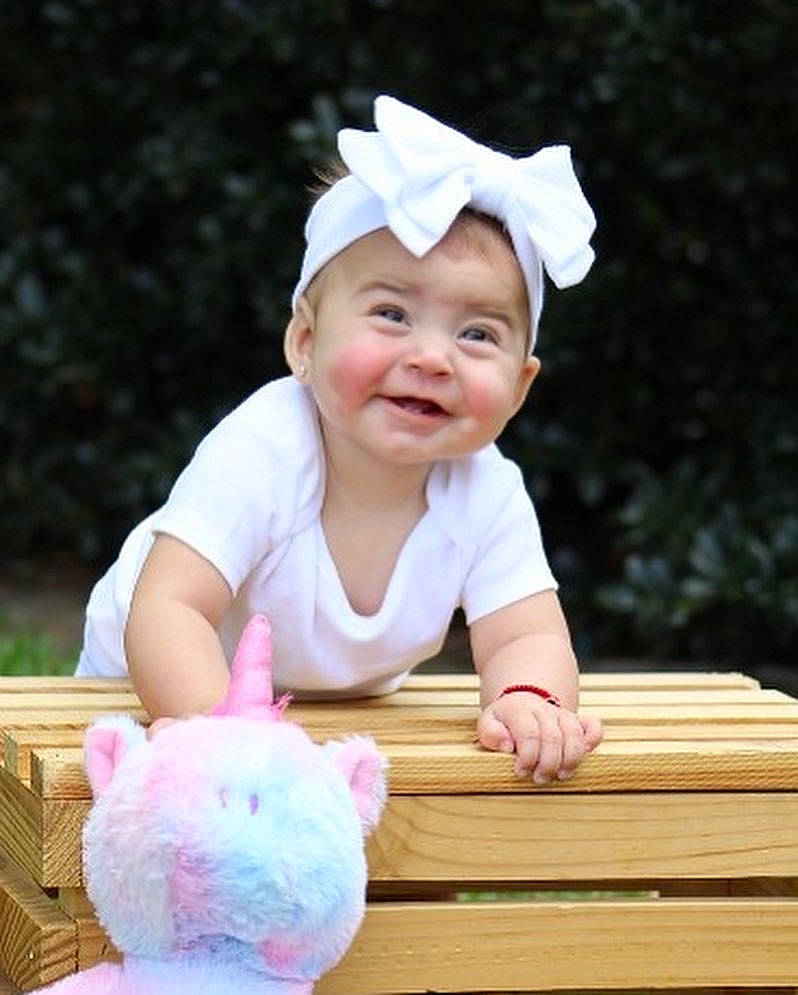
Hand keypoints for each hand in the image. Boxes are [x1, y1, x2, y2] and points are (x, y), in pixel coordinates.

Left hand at [477, 692, 602, 782]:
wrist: (521, 702)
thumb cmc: (504, 721)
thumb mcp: (488, 723)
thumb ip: (490, 732)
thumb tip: (507, 745)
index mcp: (520, 710)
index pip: (529, 733)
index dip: (527, 756)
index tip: (521, 772)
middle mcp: (544, 710)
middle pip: (553, 737)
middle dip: (548, 763)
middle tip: (539, 779)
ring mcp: (562, 714)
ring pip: (574, 733)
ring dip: (571, 758)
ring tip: (562, 775)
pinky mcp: (578, 720)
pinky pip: (592, 725)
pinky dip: (593, 739)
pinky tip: (587, 752)